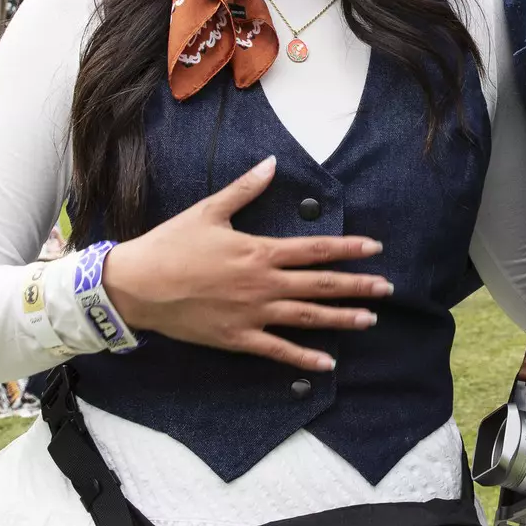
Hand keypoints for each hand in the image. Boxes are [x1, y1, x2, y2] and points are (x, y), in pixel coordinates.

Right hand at [103, 156, 391, 372]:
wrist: (137, 286)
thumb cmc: (172, 244)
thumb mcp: (209, 210)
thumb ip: (245, 189)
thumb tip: (271, 163)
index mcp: (259, 251)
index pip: (315, 249)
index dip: (349, 249)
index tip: (375, 249)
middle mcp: (263, 284)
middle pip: (321, 285)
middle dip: (357, 286)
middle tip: (388, 288)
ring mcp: (252, 314)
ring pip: (307, 317)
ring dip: (341, 318)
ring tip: (370, 320)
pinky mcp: (238, 338)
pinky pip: (278, 350)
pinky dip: (304, 358)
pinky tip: (328, 363)